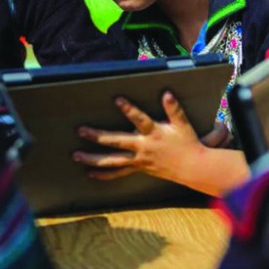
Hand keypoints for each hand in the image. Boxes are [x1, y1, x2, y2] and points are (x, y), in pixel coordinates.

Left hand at [73, 91, 216, 183]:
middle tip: (81, 130)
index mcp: (154, 134)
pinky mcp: (138, 168)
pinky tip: (90, 173)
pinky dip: (104, 174)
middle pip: (117, 142)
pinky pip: (119, 173)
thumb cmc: (187, 143)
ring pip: (113, 160)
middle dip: (98, 136)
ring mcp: (139, 160)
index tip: (117, 99)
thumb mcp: (182, 125)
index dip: (129, 110)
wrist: (192, 168)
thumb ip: (173, 109)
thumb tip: (166, 93)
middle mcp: (143, 147)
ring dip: (93, 159)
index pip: (140, 119)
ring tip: (76, 155)